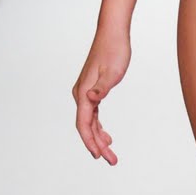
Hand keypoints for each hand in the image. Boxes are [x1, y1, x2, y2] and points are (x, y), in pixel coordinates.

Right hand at [72, 27, 129, 162]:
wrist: (113, 34)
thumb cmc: (114, 50)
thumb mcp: (113, 71)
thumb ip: (102, 88)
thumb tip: (92, 100)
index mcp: (83, 93)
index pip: (84, 124)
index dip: (90, 142)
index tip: (99, 156)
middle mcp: (81, 94)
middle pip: (86, 127)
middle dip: (97, 145)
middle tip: (112, 161)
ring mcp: (85, 93)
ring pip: (89, 122)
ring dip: (98, 138)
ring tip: (111, 152)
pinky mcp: (92, 90)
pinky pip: (92, 115)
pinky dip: (98, 127)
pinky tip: (106, 136)